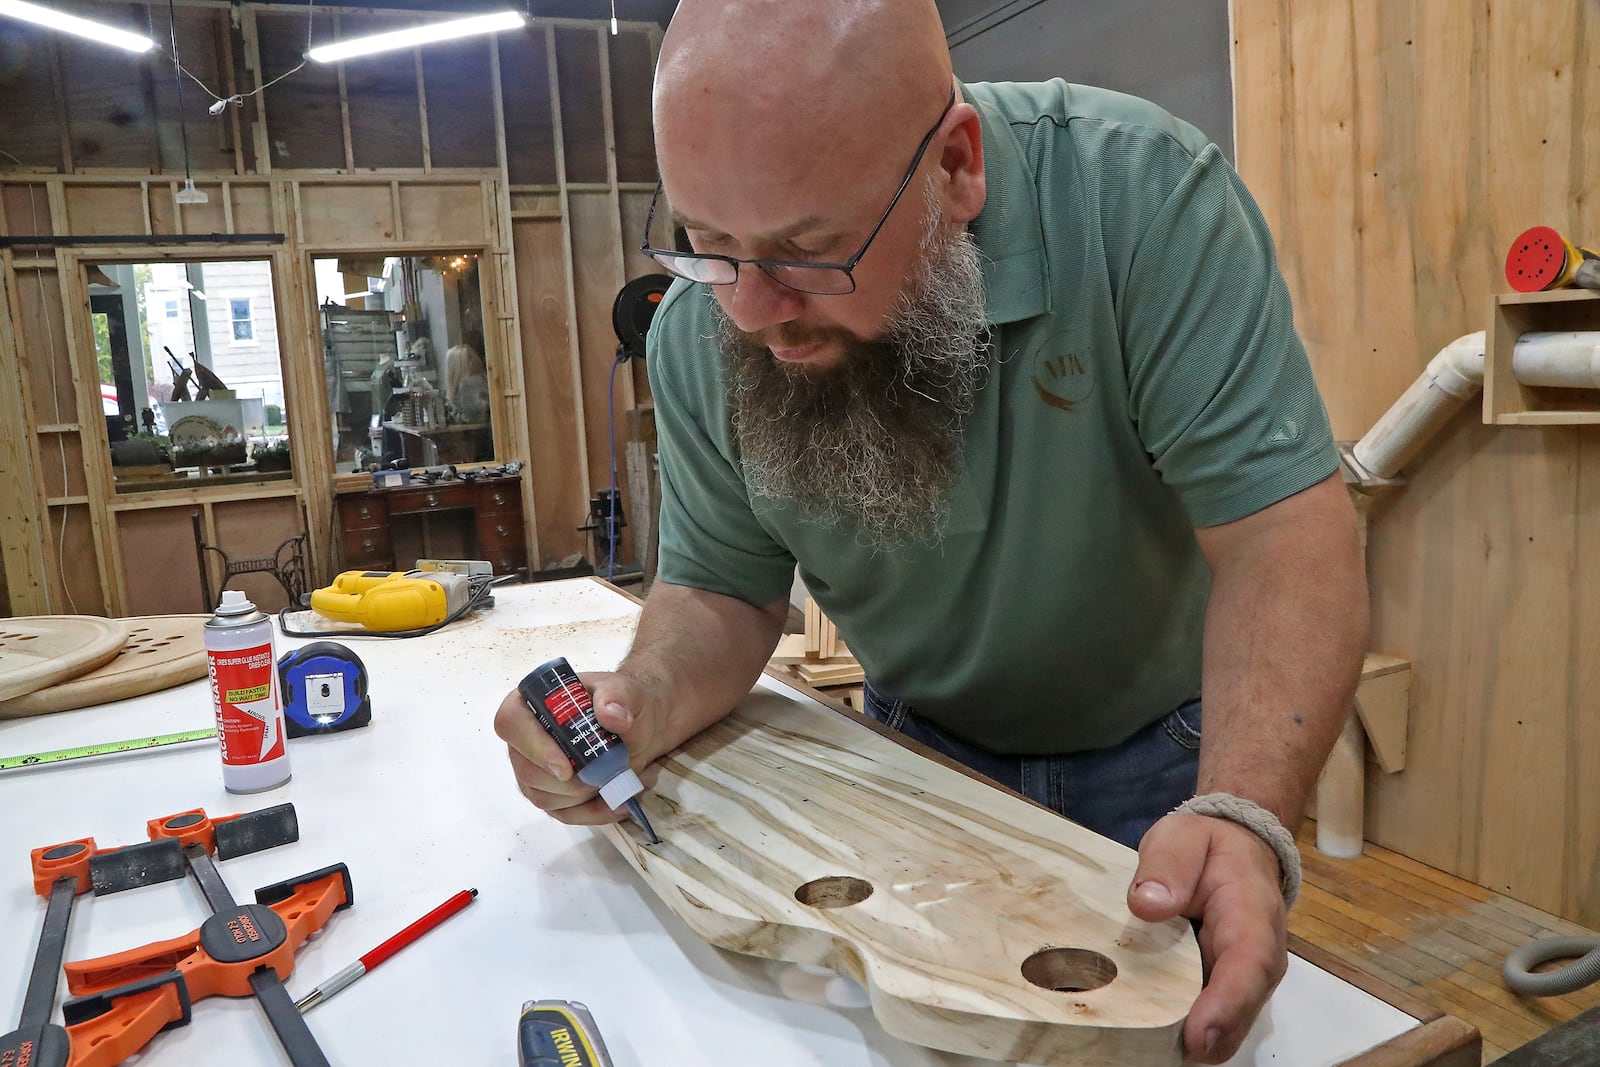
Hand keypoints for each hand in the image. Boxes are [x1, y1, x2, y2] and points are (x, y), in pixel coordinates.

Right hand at [493, 670, 661, 826]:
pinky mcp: (552, 795)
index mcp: (533, 702)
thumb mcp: (627, 691)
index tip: (566, 768)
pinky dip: (593, 813)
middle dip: (569, 782)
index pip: (511, 722)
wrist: (641, 727)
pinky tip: (618, 803)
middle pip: (526, 770)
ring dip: (583, 796)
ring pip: (543, 797)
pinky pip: (563, 814)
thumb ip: (618, 696)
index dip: (534, 748)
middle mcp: (526, 738)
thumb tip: (610, 715)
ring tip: (619, 778)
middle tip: (606, 774)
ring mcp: (535, 770)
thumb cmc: (624, 704)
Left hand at [1126, 813, 1287, 1062]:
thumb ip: (1166, 865)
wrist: (1233, 850)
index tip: (1196, 1036)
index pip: (1248, 965)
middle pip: (1241, 1010)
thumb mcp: (1181, 838)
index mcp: (1251, 914)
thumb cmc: (1206, 846)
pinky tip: (1150, 1037)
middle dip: (1207, 1038)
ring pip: (1228, 1025)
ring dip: (1196, 1041)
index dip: (1225, 1005)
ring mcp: (1245, 979)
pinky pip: (1212, 1021)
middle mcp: (1259, 957)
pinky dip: (1187, 1033)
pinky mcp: (1225, 989)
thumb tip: (1148, 904)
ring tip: (1146, 1049)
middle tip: (1154, 1052)